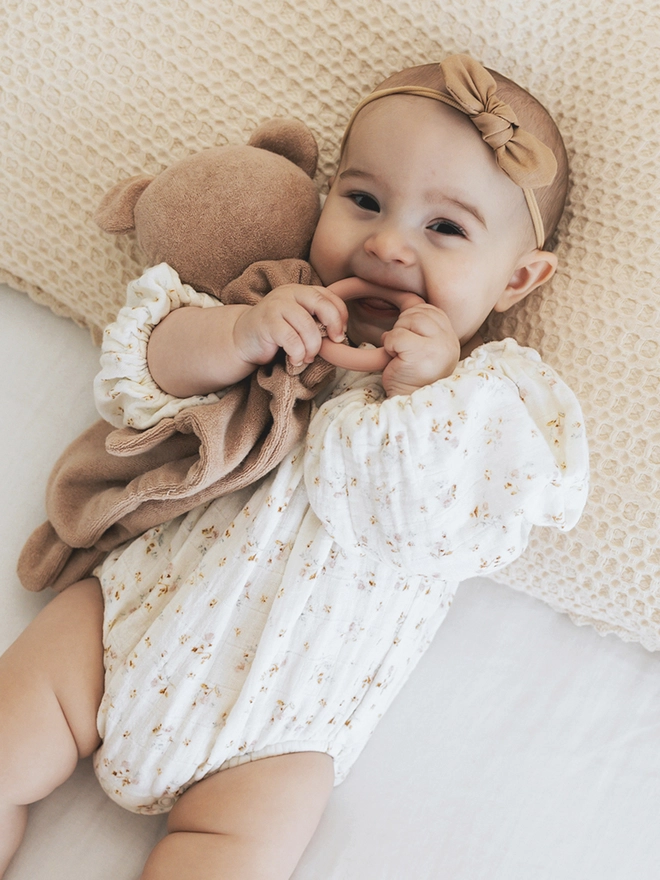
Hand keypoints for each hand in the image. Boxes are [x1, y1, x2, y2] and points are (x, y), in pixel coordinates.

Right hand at [233, 283, 348, 366]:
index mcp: (301, 291)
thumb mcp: (299, 322)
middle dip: (333, 326)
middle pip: (321, 305)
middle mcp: (289, 293)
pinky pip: (292, 340)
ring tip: (307, 357)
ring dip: (312, 347)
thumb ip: (316, 321)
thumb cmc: (276, 333)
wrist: (242, 339)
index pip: (329, 296)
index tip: (340, 333)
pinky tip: (294, 360)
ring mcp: (276, 305)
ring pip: (308, 326)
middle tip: (334, 342)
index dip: (341, 315)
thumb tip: (340, 335)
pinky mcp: (267, 322)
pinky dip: (298, 354)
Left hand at [380, 303, 459, 396]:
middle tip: (402, 349)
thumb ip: (420, 327)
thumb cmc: (411, 377)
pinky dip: (389, 346)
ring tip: (400, 355)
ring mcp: (438, 347)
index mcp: (451, 338)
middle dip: (403, 326)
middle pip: (419, 311)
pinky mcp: (421, 353)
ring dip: (395, 336)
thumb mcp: (422, 348)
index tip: (408, 339)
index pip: (431, 310)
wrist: (408, 403)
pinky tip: (395, 360)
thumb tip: (406, 302)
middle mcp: (449, 341)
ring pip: (407, 320)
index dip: (413, 319)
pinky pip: (396, 335)